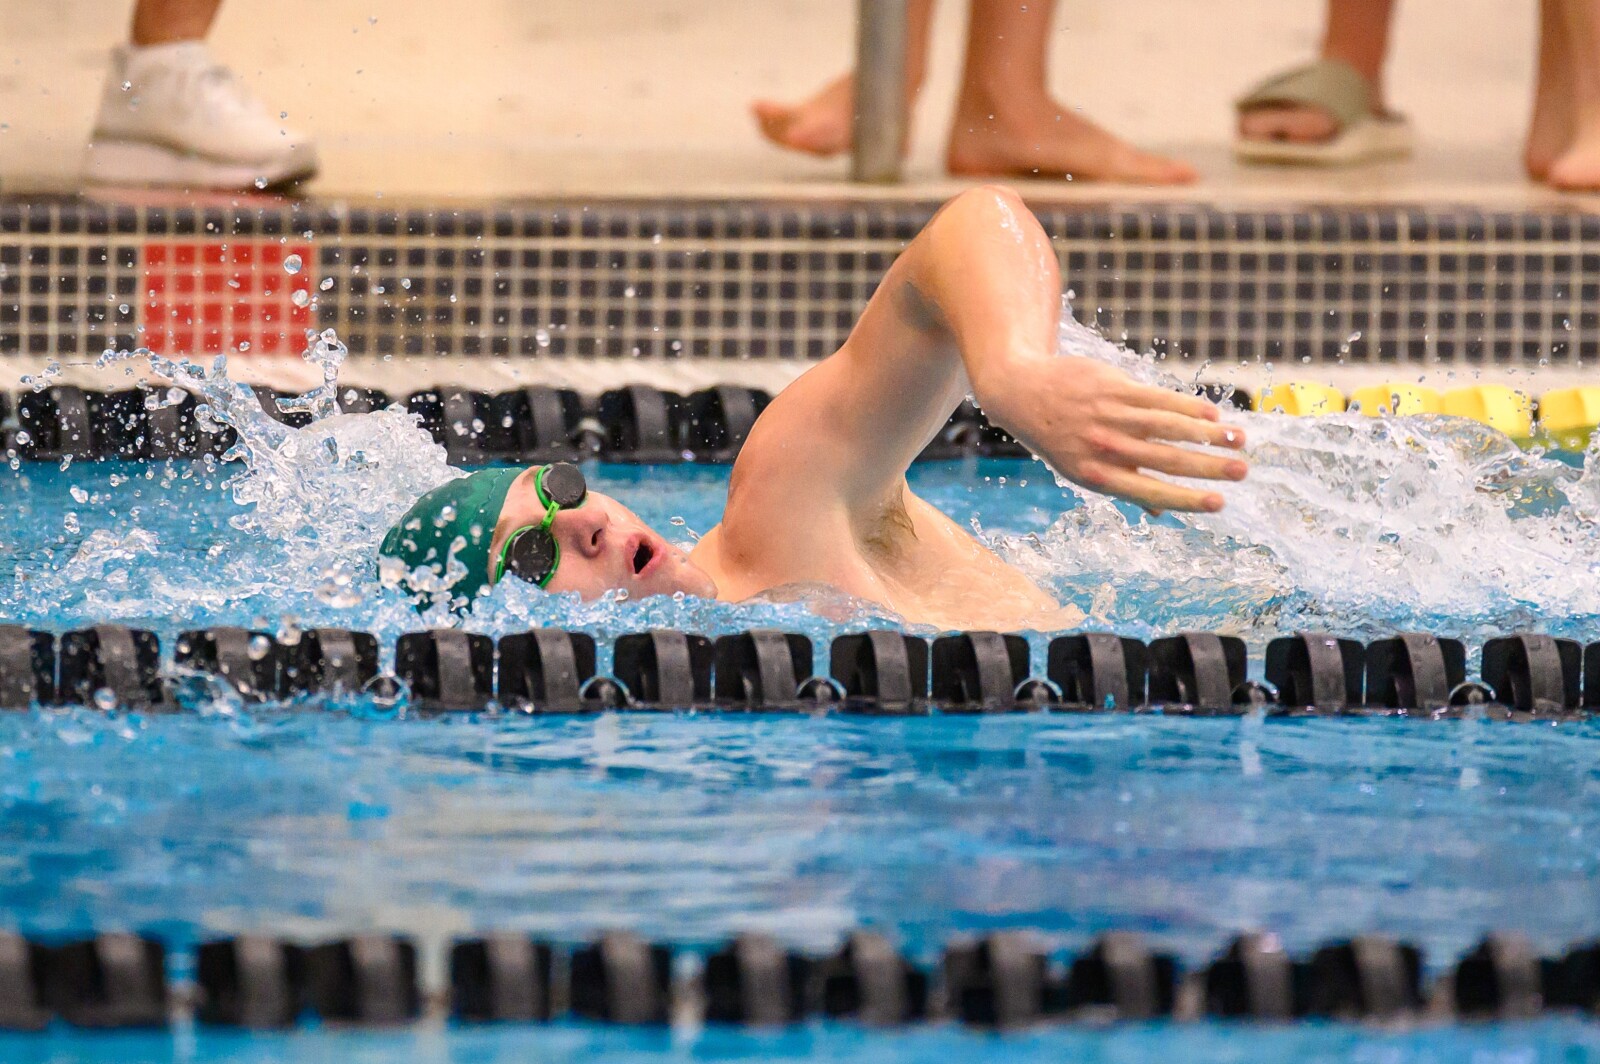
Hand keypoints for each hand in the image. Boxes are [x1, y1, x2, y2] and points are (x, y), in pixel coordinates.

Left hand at [976, 355, 1247, 512]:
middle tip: (1244, 471)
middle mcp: (1105, 448)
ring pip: (1170, 427)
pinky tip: (1212, 417)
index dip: (1187, 499)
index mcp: (1098, 476)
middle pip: (1167, 459)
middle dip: (1209, 467)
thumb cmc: (1060, 438)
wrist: (1023, 393)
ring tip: (1239, 441)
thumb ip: (1124, 486)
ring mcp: (1110, 416)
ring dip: (1209, 435)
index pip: (1151, 492)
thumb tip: (1160, 512)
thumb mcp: (1081, 470)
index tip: (1219, 503)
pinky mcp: (1115, 388)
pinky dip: (1189, 408)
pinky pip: (1160, 399)